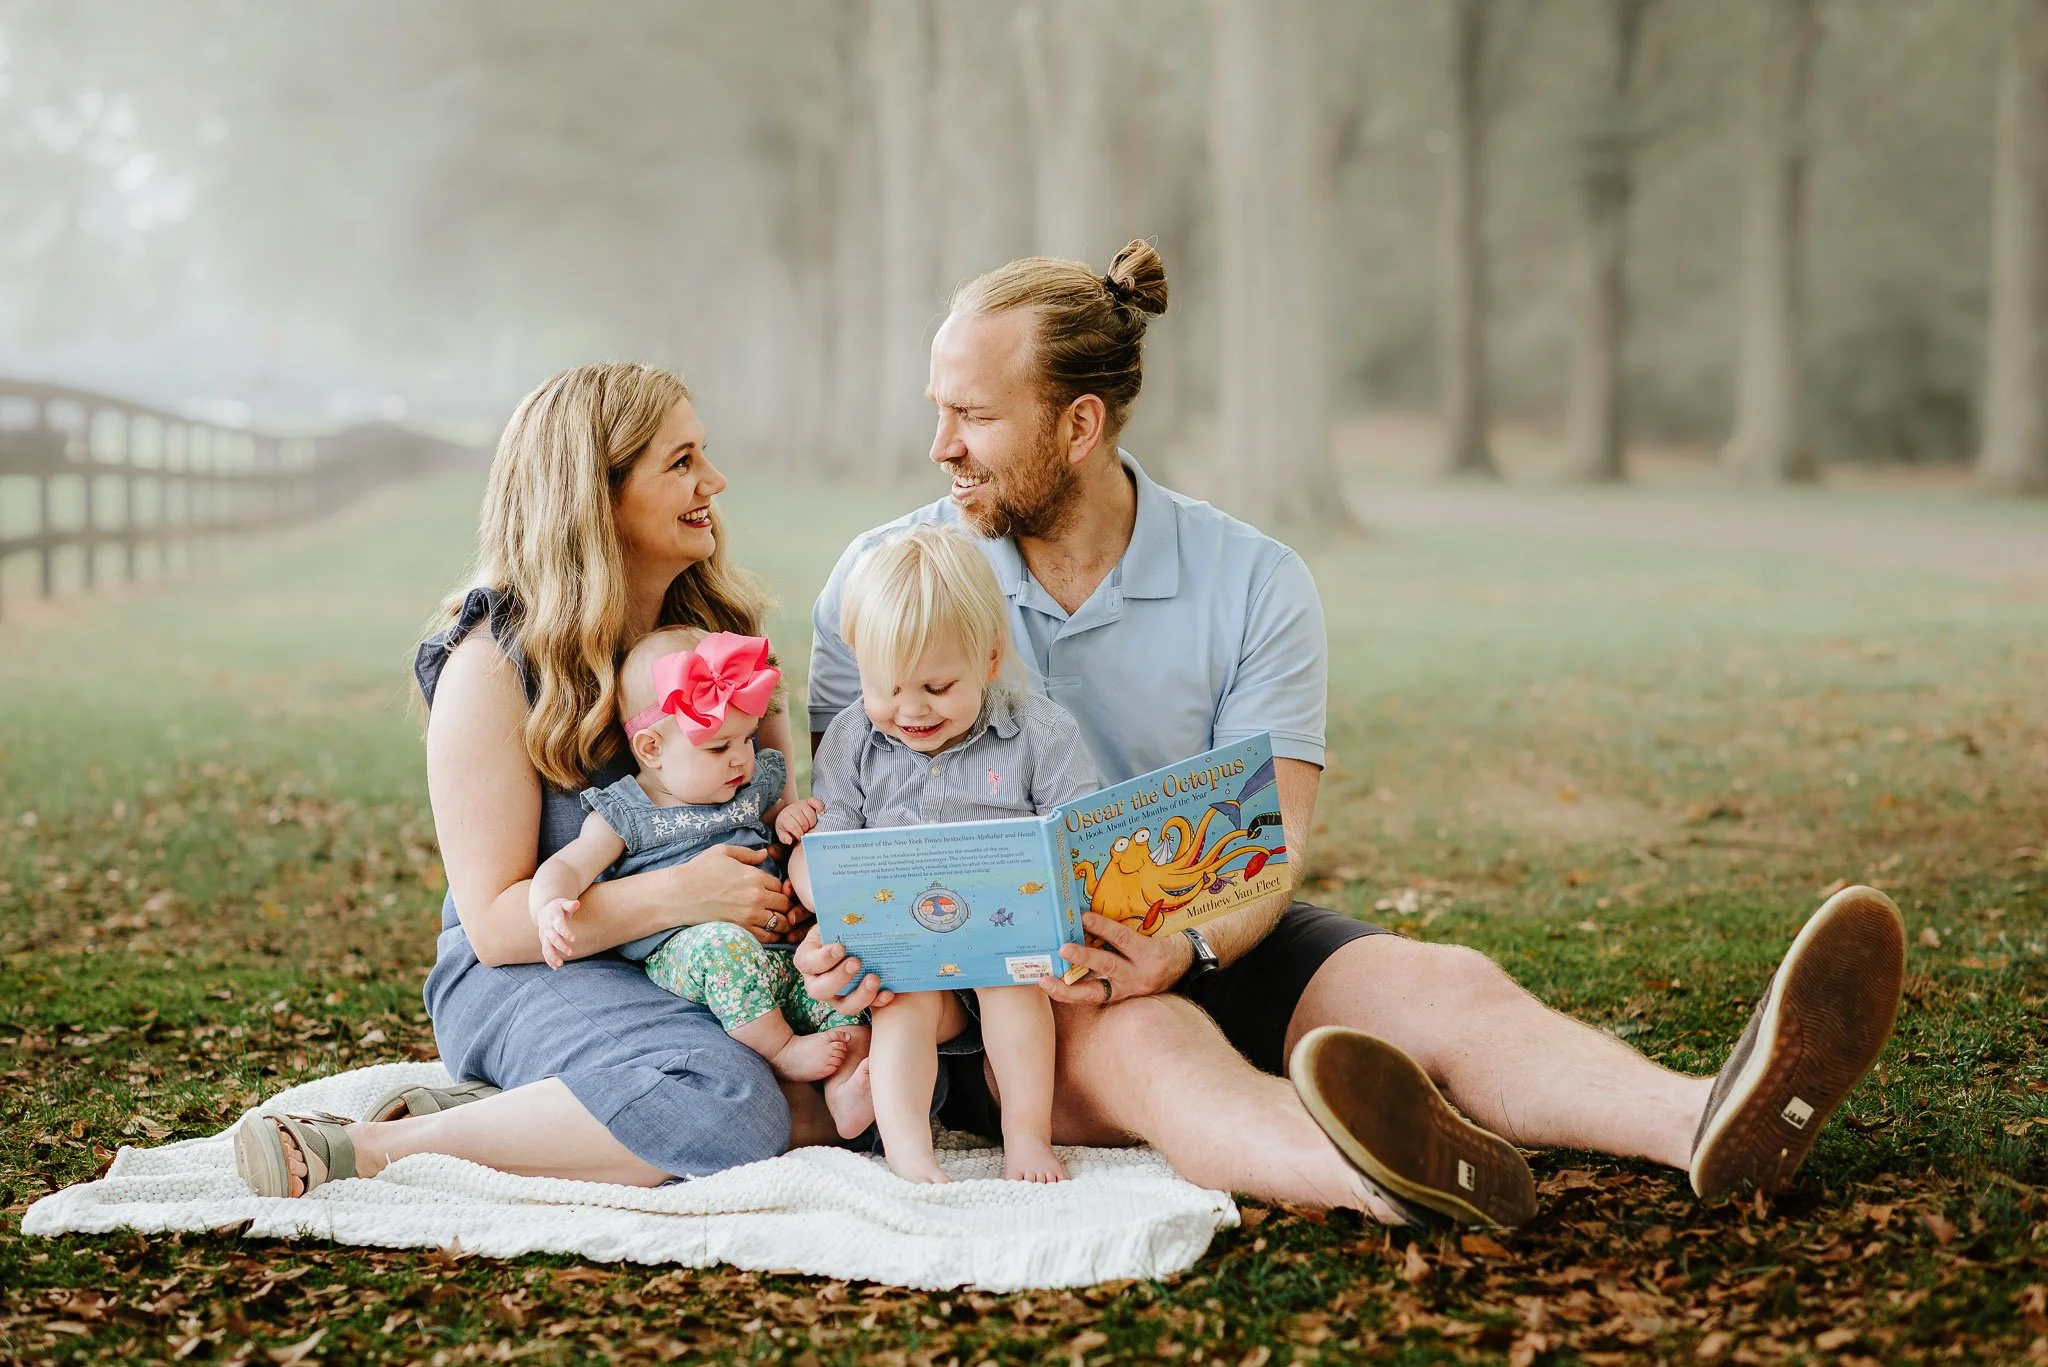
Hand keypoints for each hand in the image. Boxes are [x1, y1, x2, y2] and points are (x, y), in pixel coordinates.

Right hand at [533, 897, 578, 969]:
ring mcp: (544, 935)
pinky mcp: (544, 941)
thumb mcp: (564, 903)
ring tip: (560, 964)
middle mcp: (548, 928)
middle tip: (571, 953)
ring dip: (552, 956)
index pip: (559, 926)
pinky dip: (548, 959)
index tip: (573, 939)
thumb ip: (570, 905)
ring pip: (546, 947)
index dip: (565, 933)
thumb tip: (577, 903)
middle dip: (560, 946)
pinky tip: (555, 967)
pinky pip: (544, 951)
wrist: (544, 910)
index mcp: (554, 918)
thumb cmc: (558, 907)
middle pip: (553, 938)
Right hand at [671, 844, 795, 943]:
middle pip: (784, 904)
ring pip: (780, 922)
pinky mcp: (741, 929)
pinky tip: (770, 933)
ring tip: (778, 922)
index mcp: (755, 876)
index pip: (780, 886)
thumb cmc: (699, 870)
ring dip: (782, 922)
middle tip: (779, 908)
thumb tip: (765, 853)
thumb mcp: (723, 852)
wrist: (680, 894)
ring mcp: (750, 915)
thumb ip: (747, 853)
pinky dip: (772, 936)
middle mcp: (757, 897)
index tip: (774, 892)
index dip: (779, 889)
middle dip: (783, 905)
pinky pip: (767, 937)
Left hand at [774, 797, 824, 845]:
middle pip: (803, 821)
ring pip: (811, 815)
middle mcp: (792, 809)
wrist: (787, 815)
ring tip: (809, 826)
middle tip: (804, 831)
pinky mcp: (808, 801)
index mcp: (785, 817)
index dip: (798, 834)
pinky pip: (816, 802)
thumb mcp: (782, 833)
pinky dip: (819, 807)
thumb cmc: (786, 826)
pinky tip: (820, 813)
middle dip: (805, 829)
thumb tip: (789, 840)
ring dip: (812, 823)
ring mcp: (801, 804)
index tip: (799, 837)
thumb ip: (784, 838)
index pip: (794, 827)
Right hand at [793, 924, 895, 1013]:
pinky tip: (888, 992)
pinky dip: (878, 1001)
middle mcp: (818, 981)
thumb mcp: (834, 919)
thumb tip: (854, 901)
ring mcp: (837, 995)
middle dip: (839, 978)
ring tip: (874, 978)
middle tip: (856, 962)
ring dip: (860, 995)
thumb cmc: (840, 927)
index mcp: (808, 959)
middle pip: (820, 991)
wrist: (854, 937)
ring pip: (844, 1006)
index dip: (822, 959)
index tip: (840, 948)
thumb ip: (838, 915)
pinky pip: (867, 1008)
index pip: (807, 962)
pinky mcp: (857, 1001)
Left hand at [1040, 913, 1194, 1005]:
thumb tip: (1096, 910)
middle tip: (1062, 949)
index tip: (1082, 917)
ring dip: (1068, 987)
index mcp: (1150, 953)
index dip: (1102, 927)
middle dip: (1083, 957)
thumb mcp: (1156, 931)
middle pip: (1108, 966)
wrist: (1186, 970)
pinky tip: (1054, 990)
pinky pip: (1095, 998)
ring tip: (1046, 981)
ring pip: (1096, 992)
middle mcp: (1140, 975)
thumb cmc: (1167, 943)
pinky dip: (1073, 995)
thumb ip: (1130, 925)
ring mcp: (1129, 991)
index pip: (1123, 938)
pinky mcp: (1120, 999)